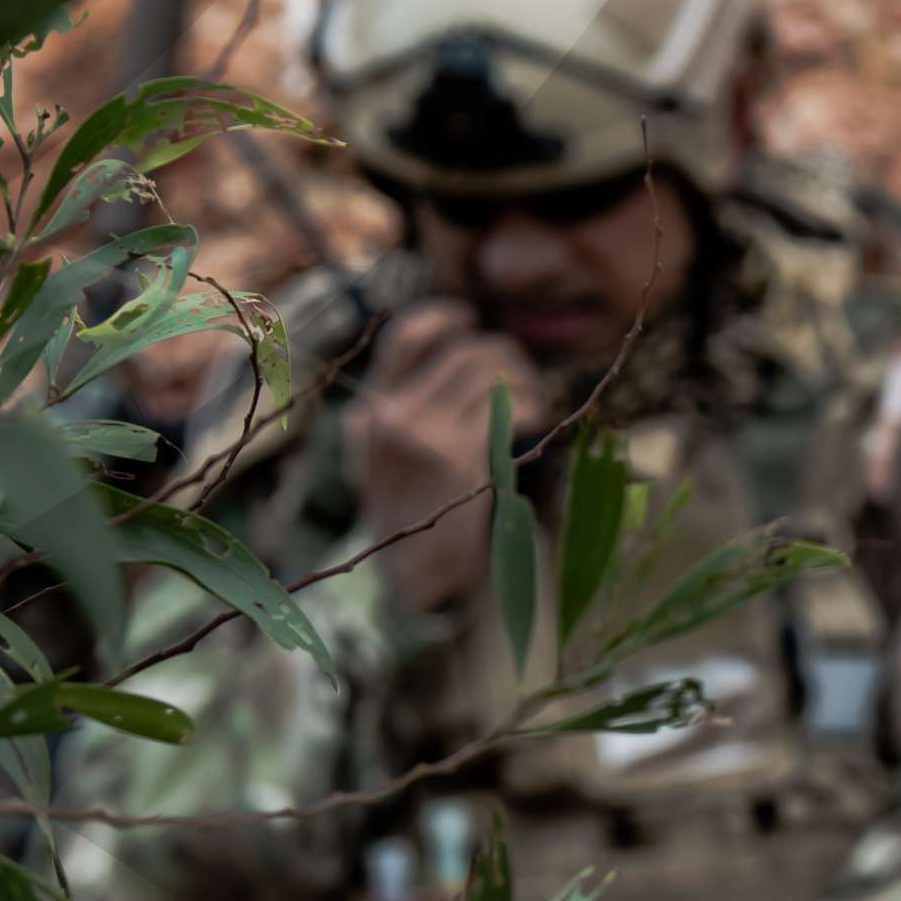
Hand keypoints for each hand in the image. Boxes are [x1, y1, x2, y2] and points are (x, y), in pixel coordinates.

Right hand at [342, 301, 548, 609]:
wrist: (412, 581)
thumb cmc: (412, 518)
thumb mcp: (384, 460)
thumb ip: (406, 410)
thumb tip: (460, 352)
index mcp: (368, 413)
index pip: (408, 337)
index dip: (447, 319)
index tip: (471, 323)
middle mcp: (389, 416)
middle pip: (465, 350)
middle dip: (505, 358)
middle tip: (523, 385)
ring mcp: (421, 434)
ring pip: (490, 370)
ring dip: (524, 382)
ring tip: (532, 407)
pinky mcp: (457, 456)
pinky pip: (507, 406)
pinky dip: (529, 406)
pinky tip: (533, 424)